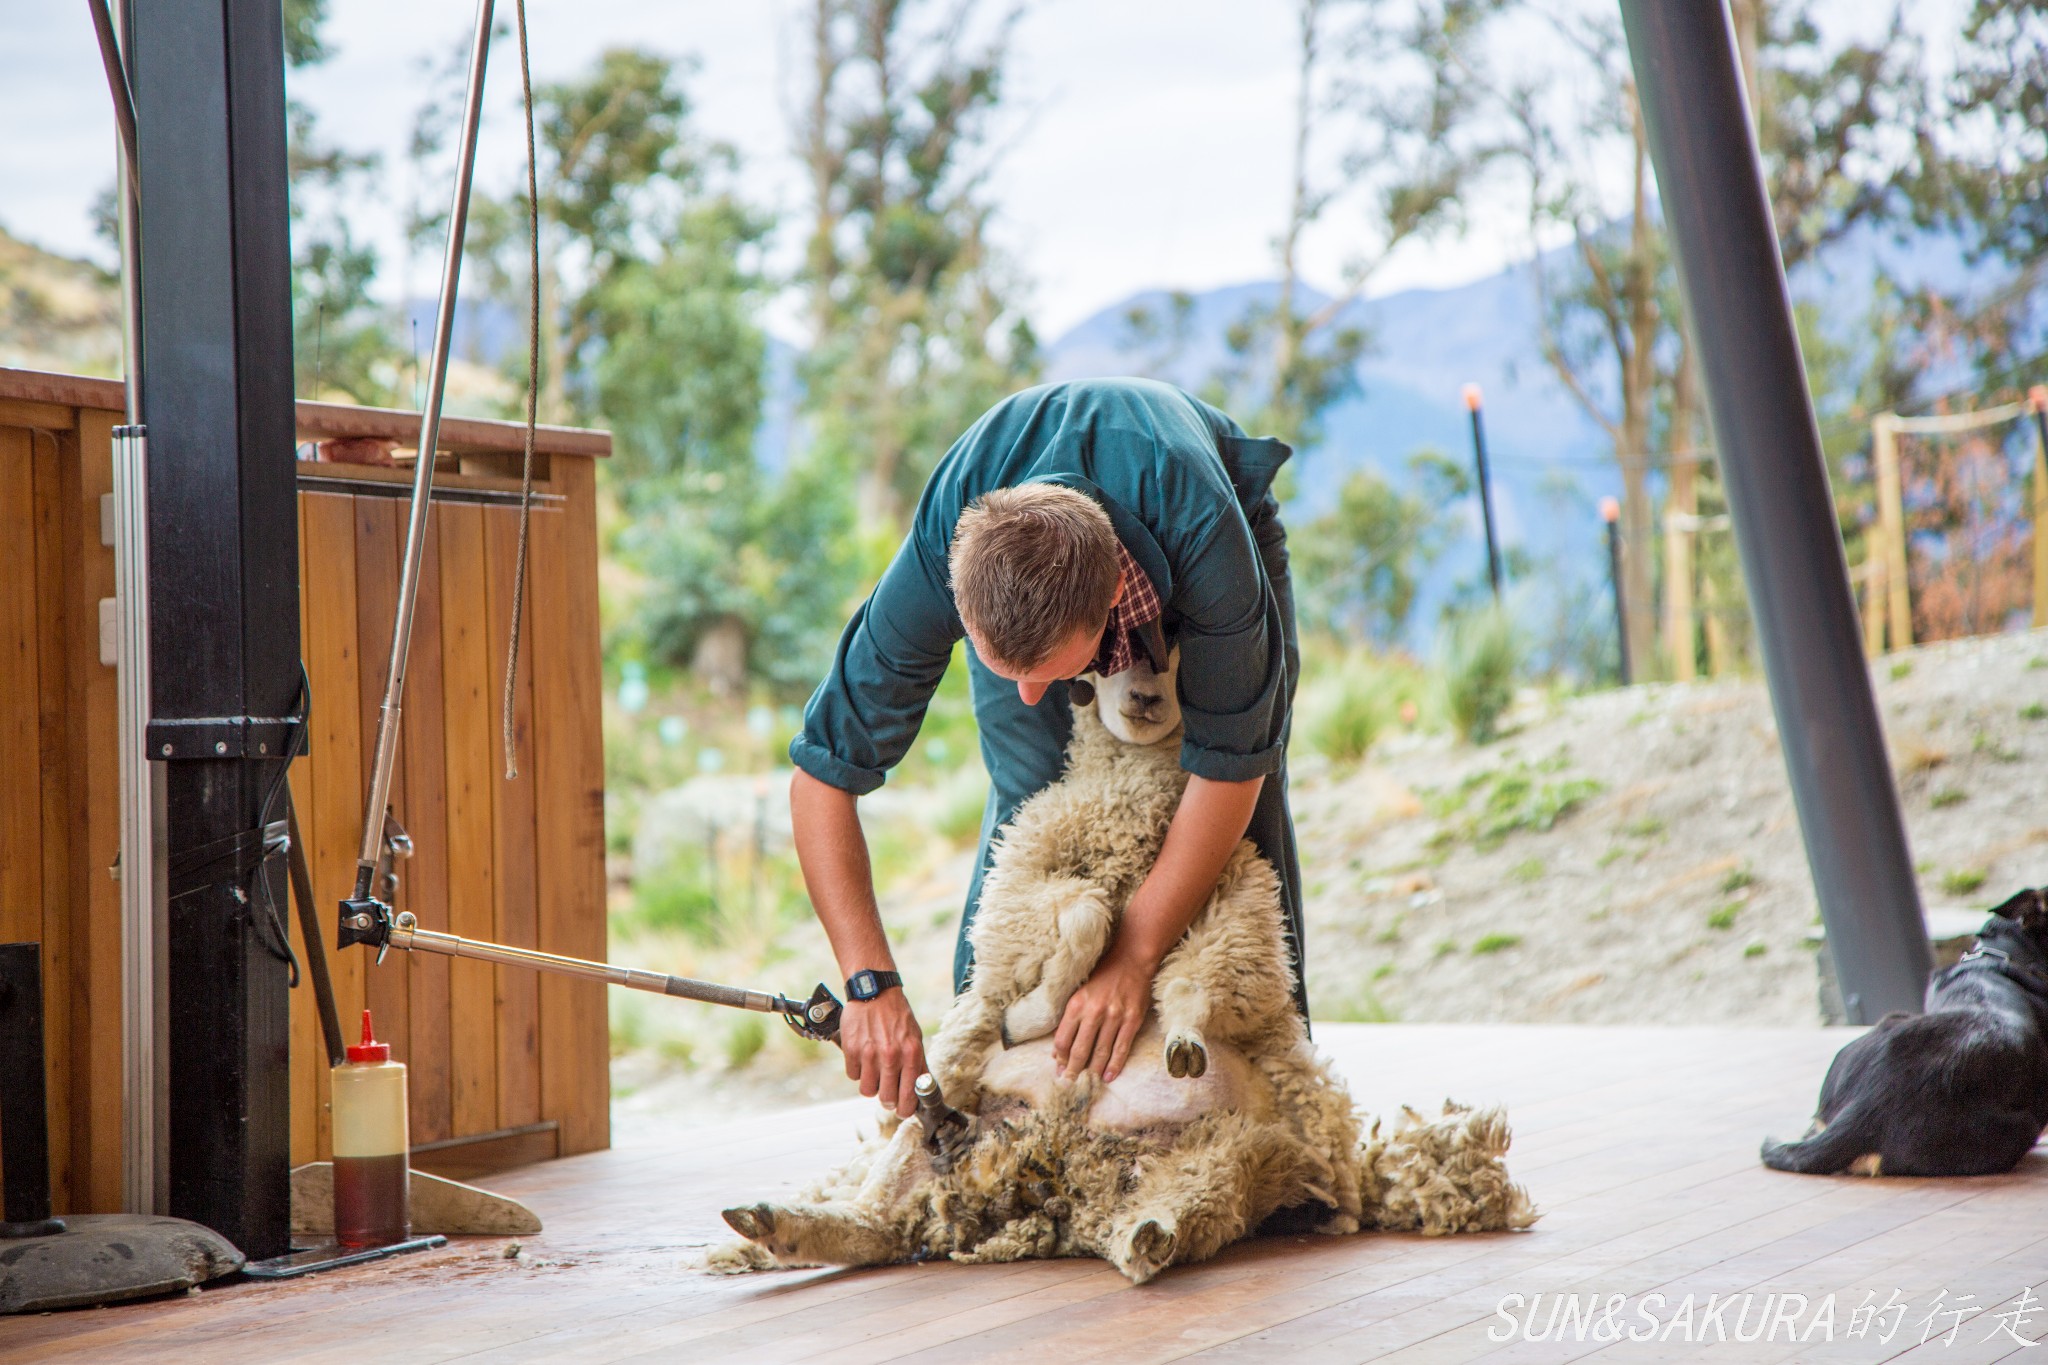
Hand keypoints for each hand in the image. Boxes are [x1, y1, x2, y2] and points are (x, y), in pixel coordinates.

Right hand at [839, 989, 926, 1117]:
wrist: (874, 991)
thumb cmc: (897, 1016)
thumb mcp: (915, 1038)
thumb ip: (917, 1064)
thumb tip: (920, 1091)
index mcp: (911, 1054)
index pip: (909, 1096)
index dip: (905, 1109)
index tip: (903, 1110)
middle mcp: (891, 1056)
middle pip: (886, 1099)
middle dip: (887, 1100)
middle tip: (887, 1094)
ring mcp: (869, 1053)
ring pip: (867, 1090)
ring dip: (871, 1085)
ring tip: (874, 1071)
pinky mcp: (851, 1049)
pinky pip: (853, 1075)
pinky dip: (857, 1070)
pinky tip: (863, 1057)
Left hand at [1053, 947, 1153, 1082]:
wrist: (1131, 960)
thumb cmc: (1102, 976)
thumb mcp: (1079, 992)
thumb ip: (1069, 1019)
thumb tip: (1057, 1050)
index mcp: (1077, 1004)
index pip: (1063, 1039)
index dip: (1060, 1057)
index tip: (1058, 1069)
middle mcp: (1094, 1011)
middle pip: (1080, 1049)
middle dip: (1073, 1070)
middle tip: (1069, 1084)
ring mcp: (1115, 1016)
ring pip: (1101, 1052)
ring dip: (1093, 1071)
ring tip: (1088, 1083)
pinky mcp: (1132, 1020)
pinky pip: (1121, 1048)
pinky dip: (1114, 1065)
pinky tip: (1109, 1076)